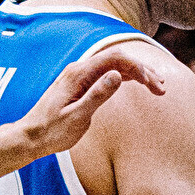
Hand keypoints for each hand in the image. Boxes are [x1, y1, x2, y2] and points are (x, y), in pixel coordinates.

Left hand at [5, 42, 164, 164]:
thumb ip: (98, 95)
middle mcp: (79, 69)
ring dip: (138, 73)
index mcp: (78, 74)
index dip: (138, 67)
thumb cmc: (54, 130)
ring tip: (158, 86)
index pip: (115, 58)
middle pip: (117, 58)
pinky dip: (127, 77)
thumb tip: (118, 75)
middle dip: (143, 70)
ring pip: (115, 65)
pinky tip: (140, 84)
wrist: (32, 136)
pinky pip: (108, 72)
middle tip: (162, 89)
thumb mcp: (78, 116)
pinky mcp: (83, 83)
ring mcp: (81, 75)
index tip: (153, 85)